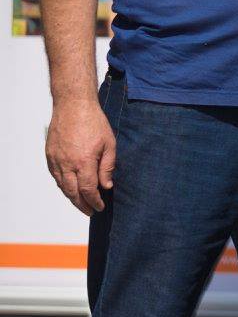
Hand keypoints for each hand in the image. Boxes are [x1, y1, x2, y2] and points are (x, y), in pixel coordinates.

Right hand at [45, 97, 114, 215]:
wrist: (73, 106)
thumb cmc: (94, 122)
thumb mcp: (109, 143)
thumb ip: (107, 166)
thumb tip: (107, 186)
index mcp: (84, 162)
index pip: (88, 190)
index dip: (94, 201)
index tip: (100, 207)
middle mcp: (67, 164)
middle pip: (73, 193)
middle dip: (82, 205)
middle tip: (90, 211)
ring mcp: (56, 160)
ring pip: (62, 186)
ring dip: (71, 197)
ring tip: (81, 203)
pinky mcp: (50, 155)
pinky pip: (55, 176)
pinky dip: (63, 185)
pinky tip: (70, 188)